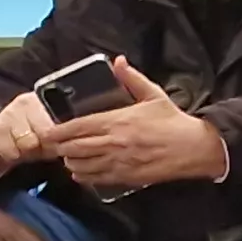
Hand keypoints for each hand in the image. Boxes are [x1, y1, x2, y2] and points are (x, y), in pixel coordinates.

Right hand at [0, 91, 60, 179]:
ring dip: (27, 152)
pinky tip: (12, 150)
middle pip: (45, 133)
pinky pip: (11, 151)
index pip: (59, 121)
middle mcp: (25, 102)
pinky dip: (13, 156)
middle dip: (43, 145)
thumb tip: (72, 143)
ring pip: (28, 143)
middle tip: (38, 147)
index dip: (58, 138)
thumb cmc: (28, 137)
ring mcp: (8, 113)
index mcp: (43, 100)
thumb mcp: (49, 135)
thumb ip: (61, 135)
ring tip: (24, 148)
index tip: (55, 143)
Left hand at [50, 64, 233, 191]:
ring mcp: (118, 161)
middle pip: (75, 147)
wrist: (193, 148)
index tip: (47, 132)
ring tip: (67, 156)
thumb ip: (131, 78)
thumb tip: (118, 61)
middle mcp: (114, 142)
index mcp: (117, 121)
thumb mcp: (153, 95)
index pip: (79, 127)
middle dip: (60, 147)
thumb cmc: (172, 121)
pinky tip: (79, 172)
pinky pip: (96, 179)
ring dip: (70, 162)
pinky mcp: (125, 177)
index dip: (58, 131)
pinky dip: (83, 176)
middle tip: (52, 146)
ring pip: (82, 165)